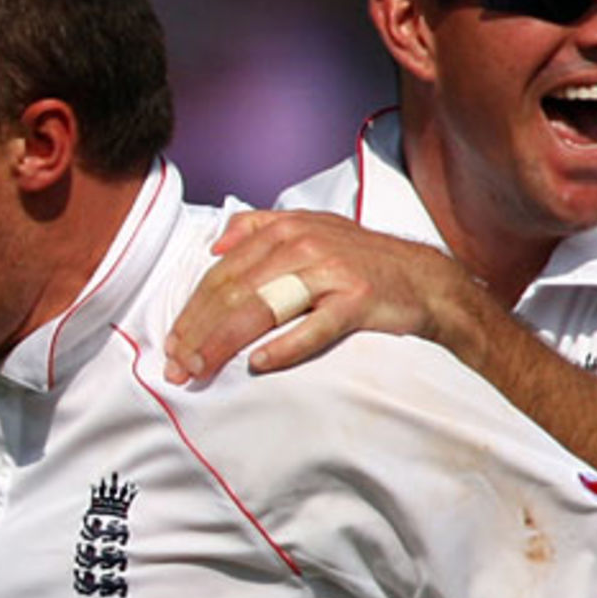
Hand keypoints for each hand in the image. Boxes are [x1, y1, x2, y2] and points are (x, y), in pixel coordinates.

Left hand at [163, 209, 470, 383]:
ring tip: (200, 369)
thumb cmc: (361, 261)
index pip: (222, 273)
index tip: (171, 344)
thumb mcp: (311, 228)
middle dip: (198, 332)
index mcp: (283, 229)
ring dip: (225, 342)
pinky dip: (285, 346)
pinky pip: (315, 327)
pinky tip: (258, 365)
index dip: (192, 311)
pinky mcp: (357, 300)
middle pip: (234, 292)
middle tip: (176, 368)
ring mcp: (330, 272)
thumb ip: (260, 227)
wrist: (425, 279)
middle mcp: (302, 245)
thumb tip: (215, 244)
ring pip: (263, 308)